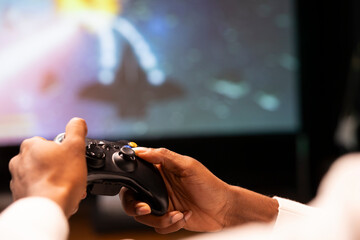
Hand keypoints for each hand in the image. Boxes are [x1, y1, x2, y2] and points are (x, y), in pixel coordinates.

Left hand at [8, 117, 87, 217]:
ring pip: (43, 176)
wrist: (49, 207)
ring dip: (56, 180)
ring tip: (67, 187)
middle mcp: (19, 161)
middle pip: (48, 160)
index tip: (72, 160)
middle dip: (61, 167)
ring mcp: (18, 179)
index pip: (52, 143)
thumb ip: (77, 129)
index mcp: (31, 145)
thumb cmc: (61, 179)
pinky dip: (49, 192)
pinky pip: (38, 190)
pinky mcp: (20, 195)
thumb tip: (77, 122)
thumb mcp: (76, 146)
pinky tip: (59, 196)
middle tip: (72, 174)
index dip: (66, 152)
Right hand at [120, 148, 277, 233]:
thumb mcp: (188, 166)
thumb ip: (164, 156)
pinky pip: (157, 226)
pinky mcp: (167, 218)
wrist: (223, 210)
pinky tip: (184, 216)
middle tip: (146, 208)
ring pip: (143, 216)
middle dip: (135, 206)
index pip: (136, 172)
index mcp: (161, 170)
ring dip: (160, 218)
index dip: (129, 181)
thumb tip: (142, 150)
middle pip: (131, 198)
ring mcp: (162, 204)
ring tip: (177, 214)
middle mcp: (158, 187)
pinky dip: (170, 224)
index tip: (131, 187)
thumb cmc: (210, 185)